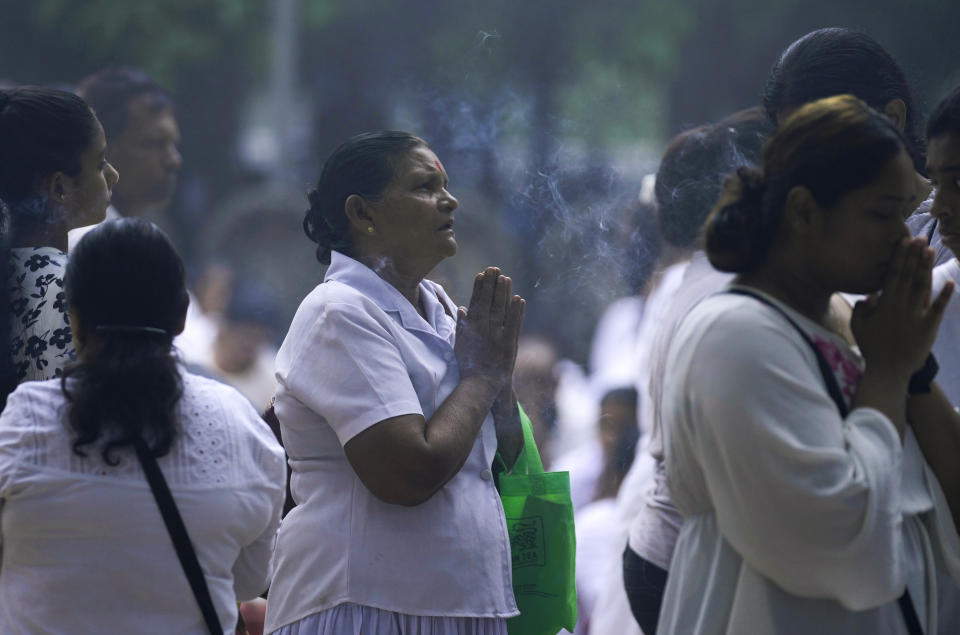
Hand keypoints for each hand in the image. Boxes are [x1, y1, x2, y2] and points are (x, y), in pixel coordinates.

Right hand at [455, 267, 525, 390]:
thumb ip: (462, 325)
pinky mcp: (509, 344)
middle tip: (494, 268)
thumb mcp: (460, 344)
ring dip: (503, 293)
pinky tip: (519, 299)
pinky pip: (514, 324)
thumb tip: (463, 308)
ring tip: (505, 277)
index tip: (481, 274)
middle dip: (491, 284)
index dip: (479, 288)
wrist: (480, 385)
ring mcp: (497, 336)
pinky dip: (517, 311)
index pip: (476, 302)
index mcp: (471, 328)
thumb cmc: (468, 365)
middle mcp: (484, 329)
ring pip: (501, 310)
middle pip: (489, 302)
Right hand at [852, 237, 952, 376]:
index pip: (893, 275)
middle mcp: (901, 305)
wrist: (889, 370)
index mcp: (885, 304)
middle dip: (914, 255)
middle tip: (920, 238)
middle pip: (908, 275)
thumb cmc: (872, 348)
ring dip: (927, 267)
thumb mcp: (858, 327)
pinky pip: (938, 308)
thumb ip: (861, 309)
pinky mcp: (928, 326)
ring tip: (931, 250)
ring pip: (922, 286)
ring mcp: (916, 315)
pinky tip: (951, 282)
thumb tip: (870, 295)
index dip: (900, 257)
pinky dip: (944, 295)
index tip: (904, 242)